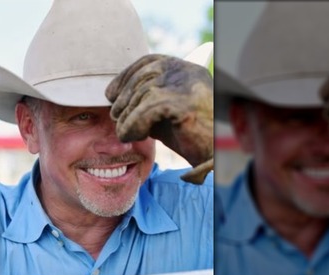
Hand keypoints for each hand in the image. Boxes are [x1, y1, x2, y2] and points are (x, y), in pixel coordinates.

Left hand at [106, 54, 213, 183]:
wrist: (218, 158)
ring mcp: (188, 86)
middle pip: (143, 76)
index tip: (110, 94)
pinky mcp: (185, 104)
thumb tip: (117, 103)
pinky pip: (147, 109)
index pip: (149, 61)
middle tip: (115, 118)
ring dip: (128, 116)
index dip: (125, 76)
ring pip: (143, 94)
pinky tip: (132, 136)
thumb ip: (146, 103)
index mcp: (185, 69)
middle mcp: (188, 72)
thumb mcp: (166, 114)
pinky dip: (133, 124)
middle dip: (124, 98)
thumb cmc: (192, 137)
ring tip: (126, 132)